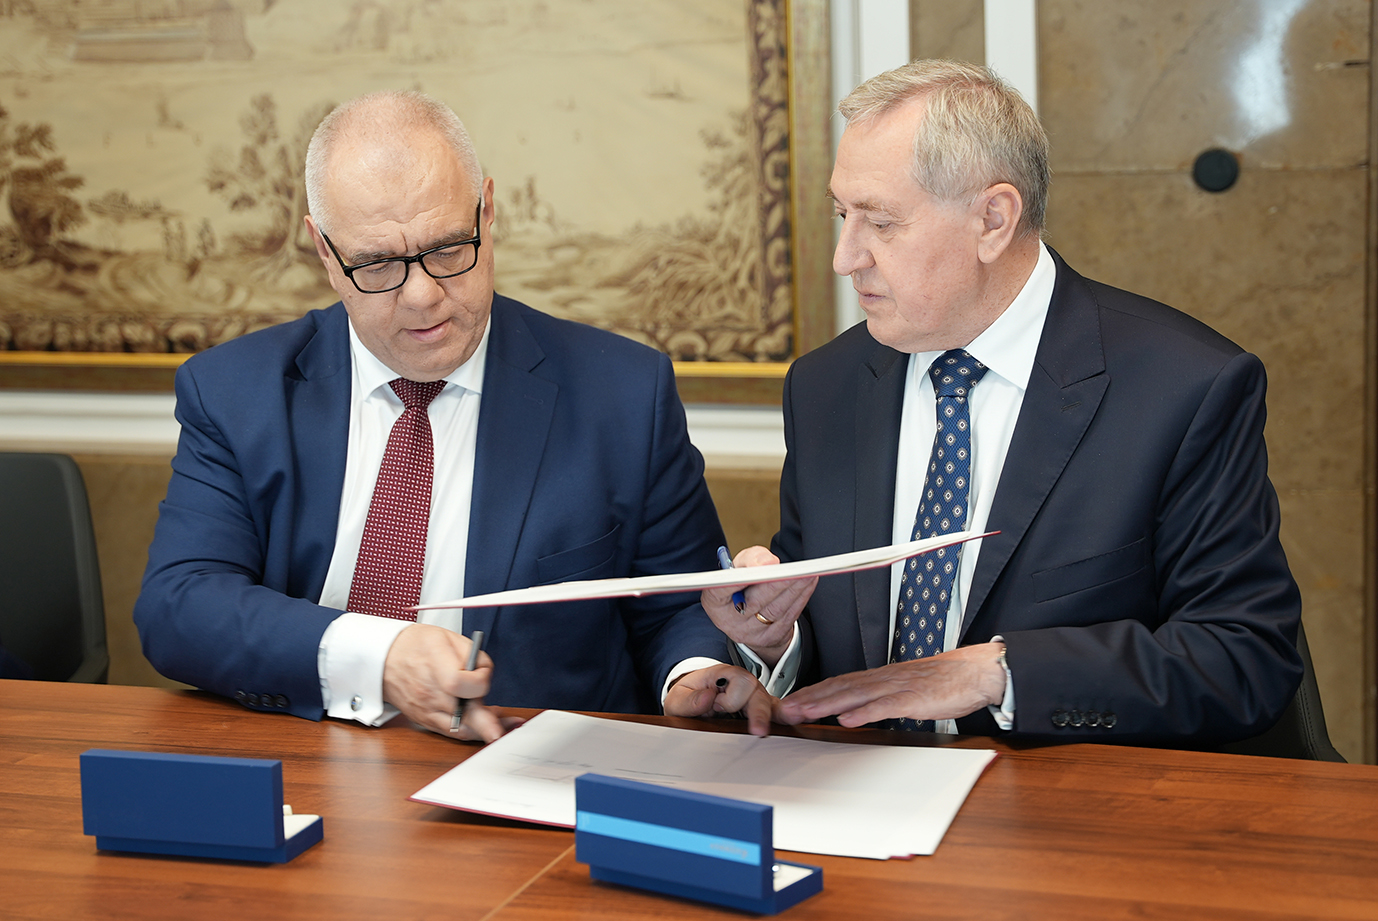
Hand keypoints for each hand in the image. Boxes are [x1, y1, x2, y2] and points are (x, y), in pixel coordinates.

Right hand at [382, 624, 508, 741]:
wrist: (385, 659)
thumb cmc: (417, 645)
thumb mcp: (448, 637)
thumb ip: (472, 656)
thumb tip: (486, 676)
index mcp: (435, 667)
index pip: (462, 684)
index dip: (479, 680)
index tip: (481, 674)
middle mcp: (429, 693)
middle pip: (464, 715)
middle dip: (490, 723)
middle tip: (511, 725)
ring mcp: (426, 711)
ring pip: (461, 730)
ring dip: (485, 729)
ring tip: (503, 724)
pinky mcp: (425, 721)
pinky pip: (452, 733)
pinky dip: (470, 731)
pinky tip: (484, 726)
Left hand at [664, 664, 774, 736]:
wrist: (690, 701)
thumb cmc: (687, 697)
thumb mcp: (677, 698)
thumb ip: (689, 700)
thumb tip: (708, 698)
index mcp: (724, 675)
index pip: (741, 681)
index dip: (731, 699)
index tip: (718, 708)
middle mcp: (742, 683)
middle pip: (760, 693)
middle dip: (760, 712)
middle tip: (758, 731)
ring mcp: (752, 697)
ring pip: (771, 704)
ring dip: (776, 717)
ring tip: (772, 731)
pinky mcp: (759, 710)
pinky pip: (775, 713)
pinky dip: (782, 720)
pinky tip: (789, 726)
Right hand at [701, 546, 816, 667]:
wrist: (752, 613)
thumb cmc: (744, 583)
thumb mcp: (740, 566)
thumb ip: (750, 559)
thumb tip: (768, 563)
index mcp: (714, 602)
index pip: (720, 592)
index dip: (737, 581)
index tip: (757, 569)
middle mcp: (729, 621)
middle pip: (753, 602)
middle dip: (776, 584)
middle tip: (793, 571)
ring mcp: (750, 633)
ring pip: (775, 610)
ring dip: (794, 590)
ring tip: (807, 573)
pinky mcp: (770, 637)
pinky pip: (789, 617)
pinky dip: (801, 598)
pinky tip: (809, 583)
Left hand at [773, 642, 1006, 727]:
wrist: (976, 671)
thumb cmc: (945, 682)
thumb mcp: (907, 689)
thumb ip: (882, 698)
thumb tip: (857, 712)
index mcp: (881, 677)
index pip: (839, 683)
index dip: (813, 692)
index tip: (790, 702)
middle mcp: (883, 679)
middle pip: (840, 687)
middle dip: (810, 699)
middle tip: (784, 710)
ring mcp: (897, 687)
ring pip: (855, 695)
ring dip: (827, 704)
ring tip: (804, 713)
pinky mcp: (914, 698)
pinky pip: (885, 706)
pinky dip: (864, 713)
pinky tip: (847, 720)